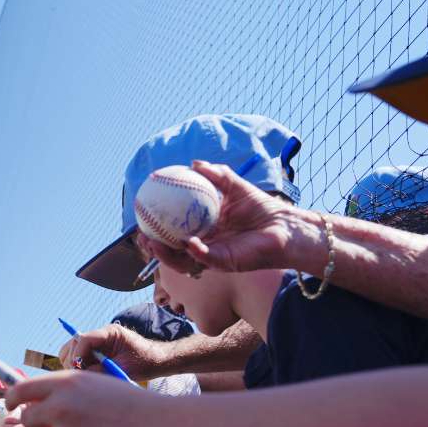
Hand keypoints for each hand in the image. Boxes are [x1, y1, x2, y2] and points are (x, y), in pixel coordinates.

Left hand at [6, 372, 163, 426]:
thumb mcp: (94, 385)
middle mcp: (59, 406)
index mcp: (64, 382)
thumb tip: (36, 400)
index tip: (10, 406)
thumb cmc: (130, 405)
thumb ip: (64, 391)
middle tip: (55, 426)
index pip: (21, 390)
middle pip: (28, 417)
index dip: (12, 399)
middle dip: (37, 423)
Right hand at [58, 324, 169, 381]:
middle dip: (73, 359)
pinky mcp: (96, 352)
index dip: (78, 354)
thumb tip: (82, 374)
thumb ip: (103, 370)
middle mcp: (101, 335)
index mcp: (110, 333)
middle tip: (81, 376)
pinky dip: (79, 366)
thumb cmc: (145, 362)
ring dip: (74, 362)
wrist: (157, 360)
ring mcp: (97, 343)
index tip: (79, 370)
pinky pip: (79, 357)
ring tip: (85, 376)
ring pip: (72, 349)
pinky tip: (89, 375)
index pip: (84, 339)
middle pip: (74, 342)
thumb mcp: (125, 368)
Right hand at [137, 160, 314, 274]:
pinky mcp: (227, 263)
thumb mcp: (235, 185)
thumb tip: (193, 163)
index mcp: (205, 228)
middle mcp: (206, 244)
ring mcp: (214, 255)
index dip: (157, 226)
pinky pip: (206, 259)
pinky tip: (189, 241)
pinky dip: (196, 251)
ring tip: (154, 243)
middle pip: (172, 250)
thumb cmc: (263, 208)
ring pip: (183, 260)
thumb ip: (216, 175)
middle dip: (154, 247)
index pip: (174, 230)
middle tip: (141, 234)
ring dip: (167, 255)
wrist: (286, 225)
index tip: (143, 214)